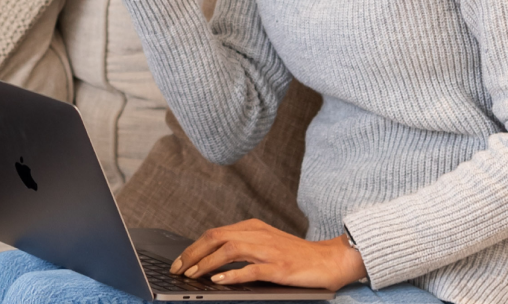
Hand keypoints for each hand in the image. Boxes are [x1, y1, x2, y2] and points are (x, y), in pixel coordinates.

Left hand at [170, 219, 366, 291]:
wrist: (330, 260)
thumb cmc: (297, 256)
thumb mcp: (267, 245)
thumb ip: (244, 247)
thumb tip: (213, 261)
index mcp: (253, 228)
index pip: (215, 233)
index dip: (193, 247)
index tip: (178, 262)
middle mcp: (258, 235)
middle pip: (216, 238)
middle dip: (192, 254)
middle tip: (177, 269)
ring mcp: (269, 250)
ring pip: (229, 250)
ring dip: (206, 263)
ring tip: (192, 274)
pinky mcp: (280, 267)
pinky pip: (251, 269)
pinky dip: (232, 274)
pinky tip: (218, 280)